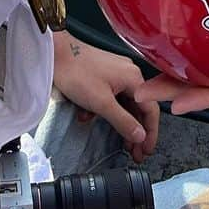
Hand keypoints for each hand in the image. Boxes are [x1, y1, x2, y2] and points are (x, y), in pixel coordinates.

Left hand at [52, 34, 159, 163]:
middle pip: (139, 108)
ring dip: (122, 123)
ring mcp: (117, 73)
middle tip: (136, 153)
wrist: (57, 54)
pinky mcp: (105, 74)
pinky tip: (91, 118)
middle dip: (137, 132)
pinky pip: (112, 97)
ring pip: (125, 104)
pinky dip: (106, 110)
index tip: (146, 150)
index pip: (151, 109)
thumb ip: (123, 121)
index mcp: (133, 78)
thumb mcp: (102, 103)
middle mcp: (129, 73)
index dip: (151, 133)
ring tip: (122, 144)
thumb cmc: (78, 73)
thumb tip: (141, 136)